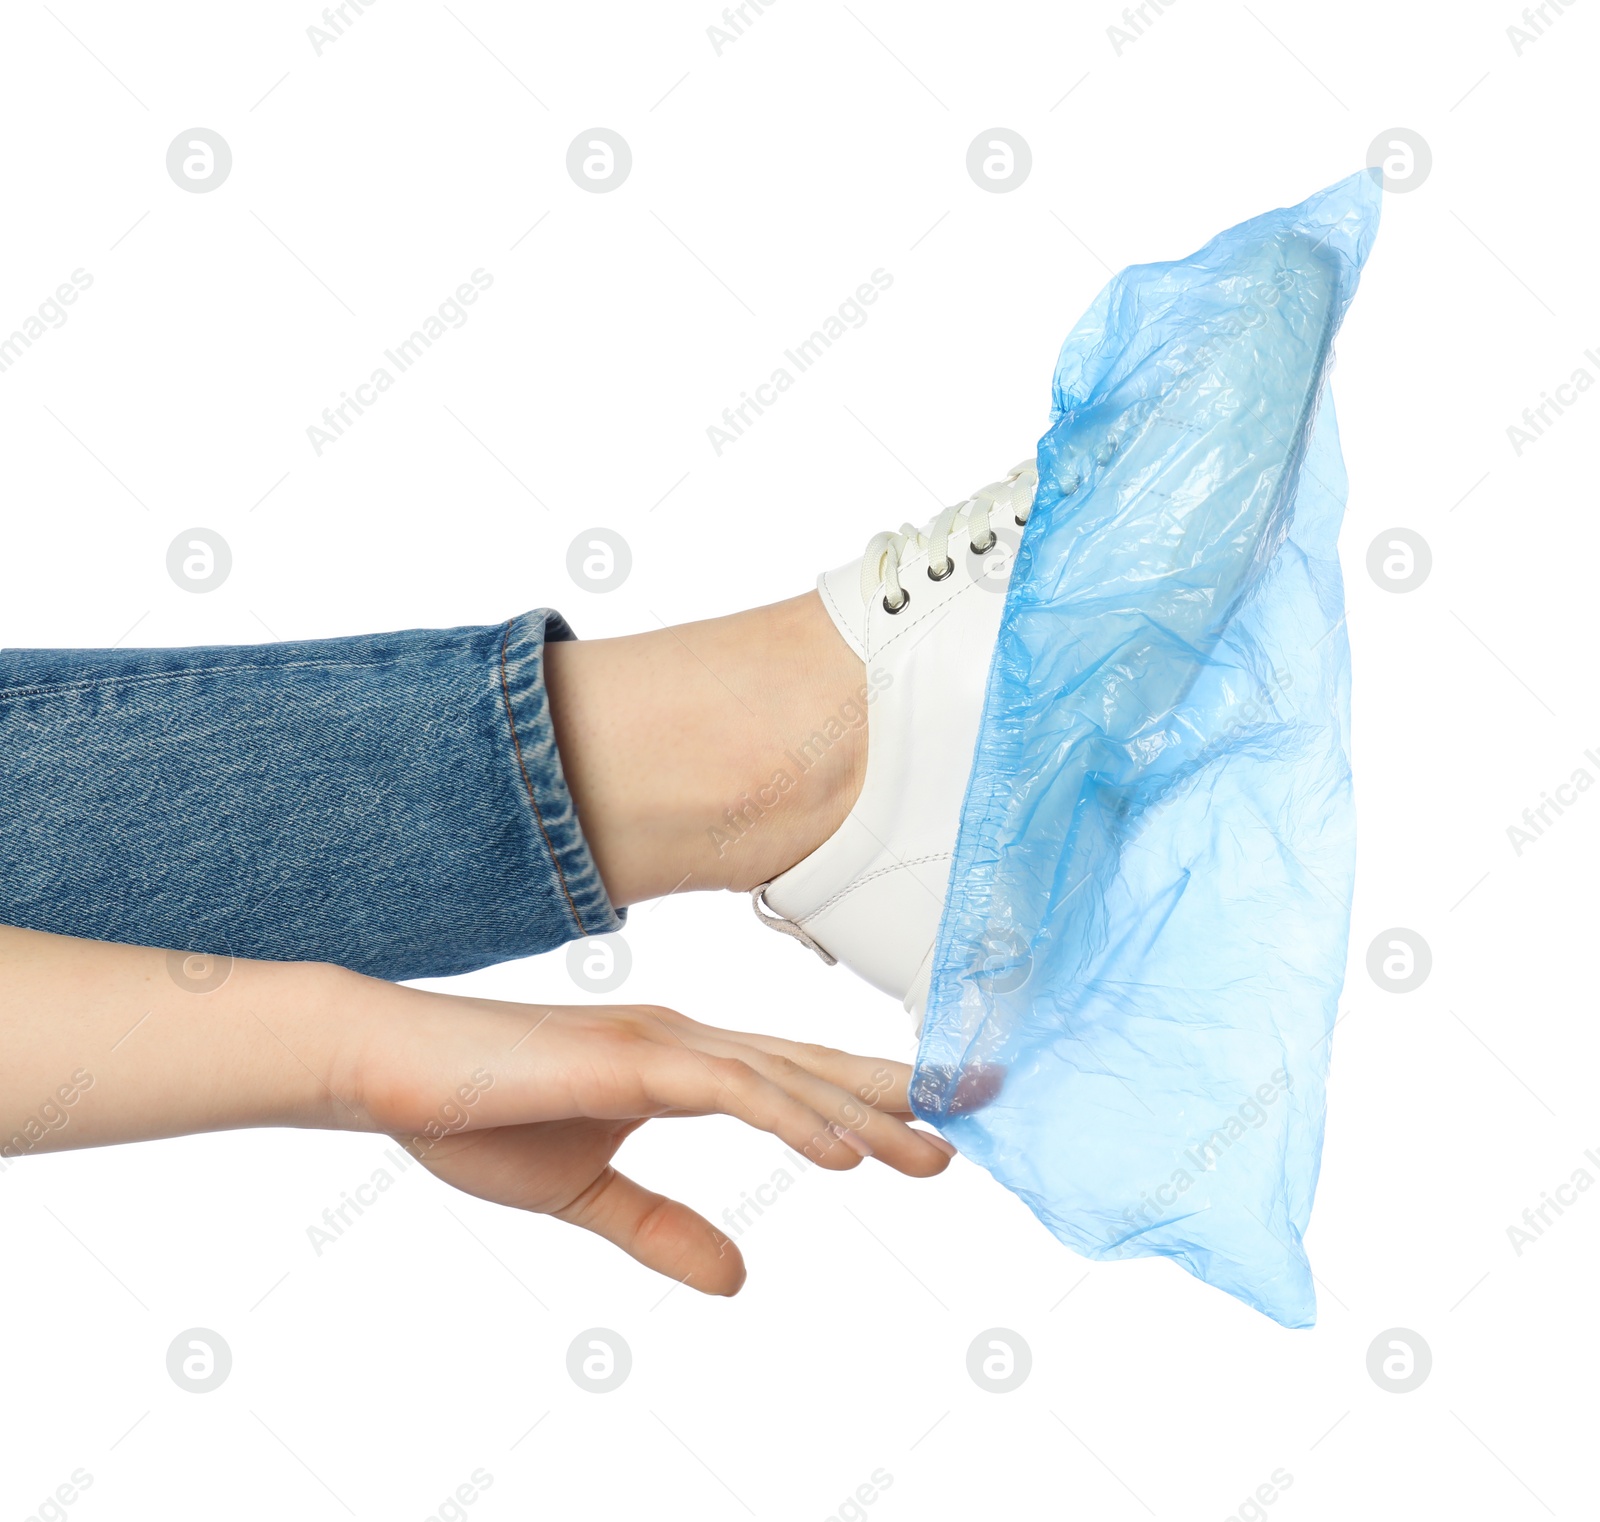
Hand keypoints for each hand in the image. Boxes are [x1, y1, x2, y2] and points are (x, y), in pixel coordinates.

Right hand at [347, 991, 954, 1295]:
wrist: (392, 1074)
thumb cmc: (477, 1120)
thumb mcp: (588, 1196)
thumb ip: (661, 1230)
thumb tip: (738, 1278)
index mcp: (680, 1065)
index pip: (795, 1083)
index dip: (866, 1102)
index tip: (934, 1127)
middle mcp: (687, 1043)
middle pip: (814, 1073)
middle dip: (896, 1098)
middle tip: (975, 1120)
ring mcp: (663, 1045)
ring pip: (790, 1079)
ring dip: (866, 1116)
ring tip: (935, 1150)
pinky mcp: (633, 1061)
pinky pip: (734, 1090)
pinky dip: (795, 1117)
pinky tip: (845, 1151)